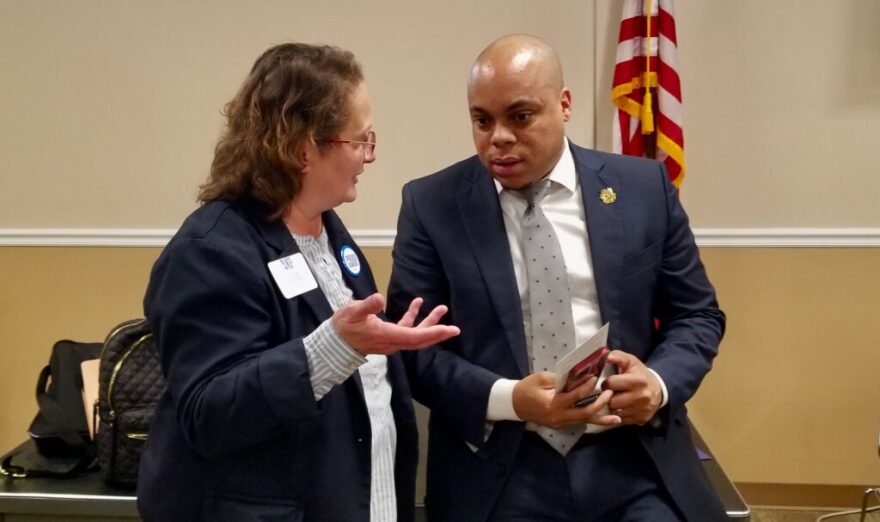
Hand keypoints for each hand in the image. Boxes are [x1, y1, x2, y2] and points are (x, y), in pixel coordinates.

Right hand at [333, 293, 459, 354]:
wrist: (334, 342)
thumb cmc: (343, 326)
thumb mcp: (352, 312)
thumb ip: (367, 305)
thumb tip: (379, 298)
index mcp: (386, 336)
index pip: (414, 337)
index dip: (432, 333)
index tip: (448, 329)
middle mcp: (392, 342)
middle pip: (420, 340)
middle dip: (438, 334)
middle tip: (455, 329)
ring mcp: (391, 341)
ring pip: (415, 335)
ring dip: (429, 323)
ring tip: (442, 309)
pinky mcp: (388, 337)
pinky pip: (405, 329)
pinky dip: (413, 318)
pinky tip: (418, 303)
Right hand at [511, 372, 621, 429]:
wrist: (514, 405)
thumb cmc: (526, 388)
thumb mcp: (541, 378)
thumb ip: (561, 378)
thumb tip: (579, 375)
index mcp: (553, 403)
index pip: (575, 396)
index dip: (587, 387)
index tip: (596, 378)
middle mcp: (559, 416)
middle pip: (585, 413)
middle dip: (600, 405)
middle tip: (611, 394)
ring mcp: (561, 423)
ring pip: (585, 421)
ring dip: (601, 418)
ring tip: (618, 418)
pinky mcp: (561, 424)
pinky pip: (579, 422)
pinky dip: (592, 420)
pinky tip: (604, 419)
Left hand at [603, 350, 662, 424]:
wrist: (658, 389)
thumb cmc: (640, 373)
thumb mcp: (631, 361)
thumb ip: (618, 356)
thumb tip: (607, 356)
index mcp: (638, 380)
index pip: (611, 384)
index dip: (606, 383)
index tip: (609, 382)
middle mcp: (642, 396)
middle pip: (612, 401)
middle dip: (608, 396)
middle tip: (611, 392)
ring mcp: (642, 409)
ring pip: (615, 412)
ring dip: (613, 406)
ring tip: (617, 398)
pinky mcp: (642, 419)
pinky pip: (622, 420)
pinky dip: (619, 414)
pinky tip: (623, 406)